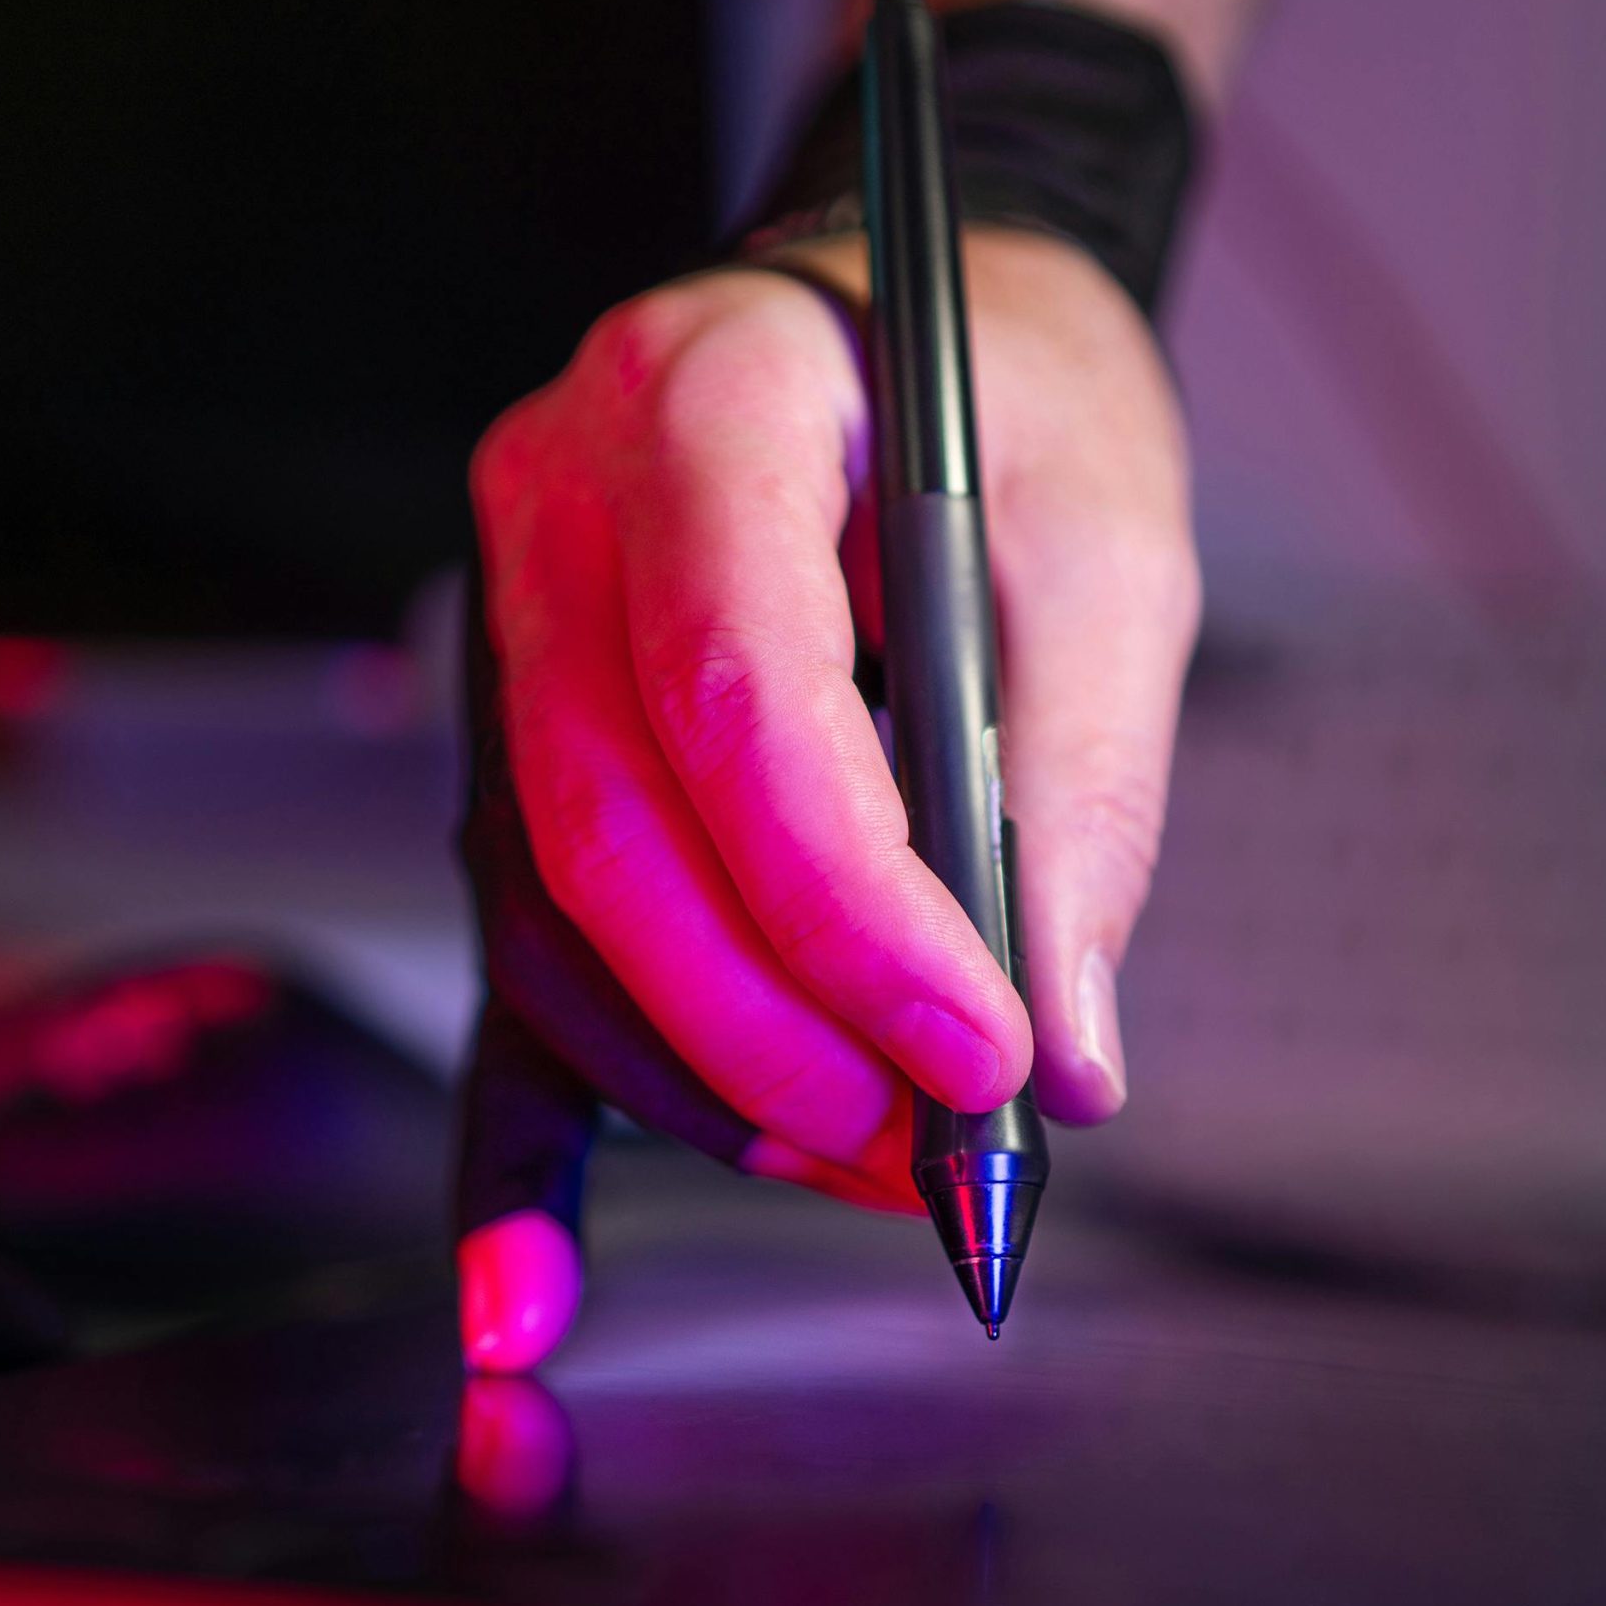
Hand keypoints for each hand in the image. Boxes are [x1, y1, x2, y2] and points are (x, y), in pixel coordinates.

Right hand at [454, 228, 1198, 1370]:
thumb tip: (1065, 1048)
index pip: (736, 695)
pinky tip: (532, 1291)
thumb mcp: (1102, 545)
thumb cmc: (1004, 393)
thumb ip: (1082, 785)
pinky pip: (508, 943)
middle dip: (775, 1024)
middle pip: (612, 831)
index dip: (855, 908)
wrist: (900, 314)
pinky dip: (532, 1122)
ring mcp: (504, 625)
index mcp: (704, 408)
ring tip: (859, 1159)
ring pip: (546, 911)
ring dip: (698, 1074)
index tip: (990, 1052)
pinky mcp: (514, 736)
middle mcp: (553, 508)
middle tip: (930, 1141)